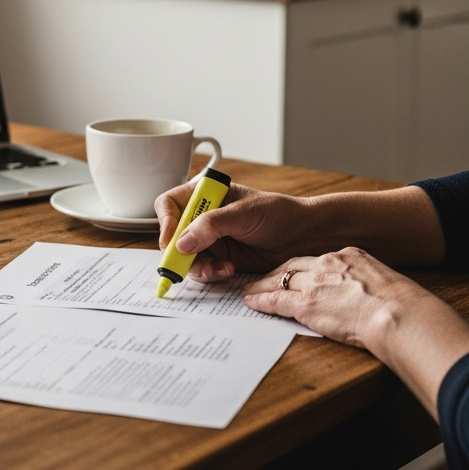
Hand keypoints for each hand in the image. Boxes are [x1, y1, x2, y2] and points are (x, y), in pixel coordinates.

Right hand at [155, 183, 305, 280]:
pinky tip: (228, 270)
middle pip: (173, 235)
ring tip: (218, 269)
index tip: (171, 240)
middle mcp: (203, 217)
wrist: (303, 236)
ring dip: (197, 266)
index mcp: (206, 195)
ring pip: (185, 256)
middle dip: (179, 252)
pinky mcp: (220, 259)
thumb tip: (182, 242)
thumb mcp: (244, 214)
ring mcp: (211, 239)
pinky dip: (210, 273)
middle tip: (187, 265)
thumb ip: (212, 225)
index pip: (171, 204)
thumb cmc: (278, 213)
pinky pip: (203, 270)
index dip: (165, 221)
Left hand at [243, 246, 433, 347]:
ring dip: (262, 286)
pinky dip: (261, 301)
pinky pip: (276, 300)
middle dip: (276, 273)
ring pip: (279, 280)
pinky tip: (252, 302)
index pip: (315, 260)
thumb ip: (368, 284)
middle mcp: (328, 263)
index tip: (291, 272)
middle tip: (262, 279)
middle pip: (292, 265)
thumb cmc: (402, 306)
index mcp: (350, 255)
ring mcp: (315, 283)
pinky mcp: (306, 303)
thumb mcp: (385, 282)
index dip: (300, 267)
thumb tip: (369, 296)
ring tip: (250, 290)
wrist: (398, 314)